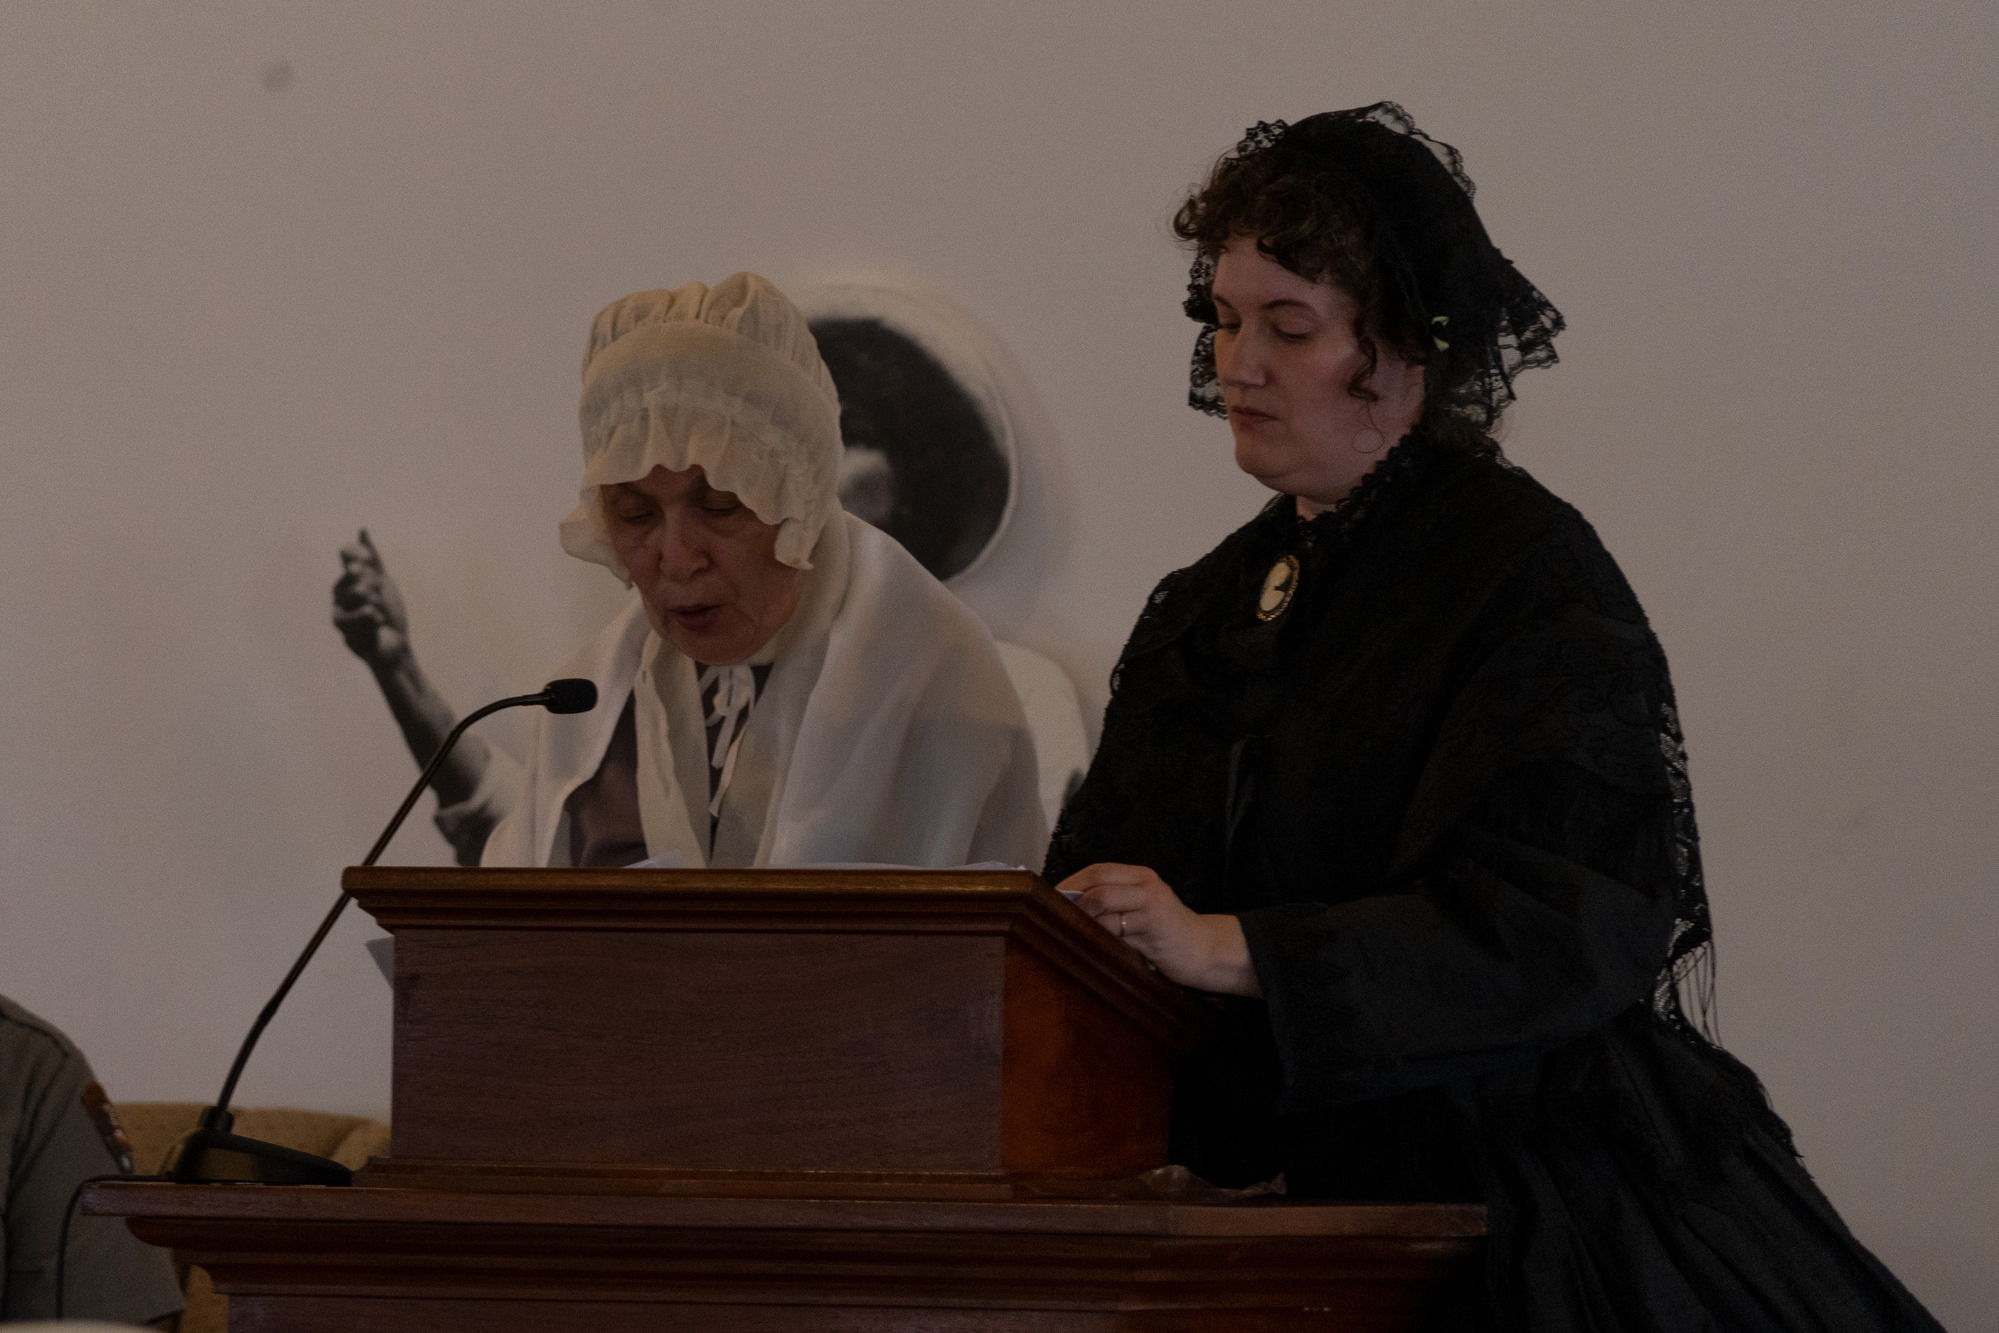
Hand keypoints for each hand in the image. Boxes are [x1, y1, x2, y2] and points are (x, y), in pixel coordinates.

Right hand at [332, 529, 411, 668]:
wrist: (394, 644)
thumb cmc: (389, 614)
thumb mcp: (383, 582)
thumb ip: (373, 559)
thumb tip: (362, 530)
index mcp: (349, 578)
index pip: (348, 553)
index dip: (362, 554)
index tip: (372, 561)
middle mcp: (340, 590)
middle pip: (356, 571)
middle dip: (375, 584)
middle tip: (379, 596)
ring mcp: (338, 606)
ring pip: (357, 590)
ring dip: (376, 602)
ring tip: (380, 613)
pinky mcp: (341, 625)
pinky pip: (357, 611)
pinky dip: (371, 616)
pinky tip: (377, 621)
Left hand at [1055, 863, 1261, 996]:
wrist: (1204, 950)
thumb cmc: (1166, 929)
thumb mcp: (1142, 905)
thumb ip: (1113, 899)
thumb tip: (1066, 903)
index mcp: (1142, 876)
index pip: (1098, 870)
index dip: (1071, 883)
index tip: (1049, 897)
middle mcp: (1147, 887)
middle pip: (1099, 885)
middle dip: (1072, 901)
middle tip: (1053, 917)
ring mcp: (1152, 910)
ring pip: (1104, 908)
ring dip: (1083, 922)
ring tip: (1069, 933)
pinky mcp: (1154, 934)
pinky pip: (1117, 935)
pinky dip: (1100, 940)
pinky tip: (1091, 947)